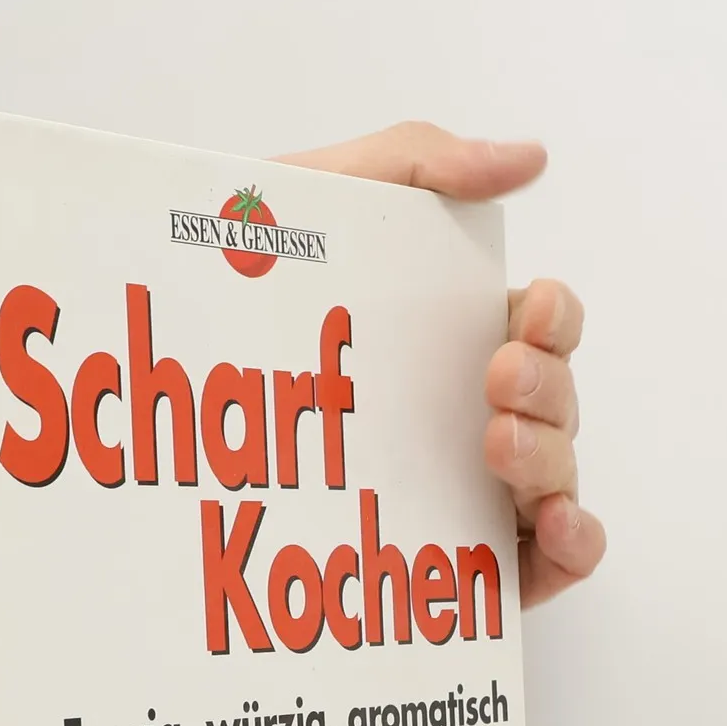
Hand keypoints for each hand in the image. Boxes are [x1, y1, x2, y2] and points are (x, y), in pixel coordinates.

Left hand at [278, 122, 606, 607]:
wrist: (152, 358)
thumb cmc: (241, 278)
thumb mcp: (321, 199)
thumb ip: (420, 162)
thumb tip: (529, 159)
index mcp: (455, 336)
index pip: (543, 327)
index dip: (555, 318)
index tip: (527, 310)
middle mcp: (474, 414)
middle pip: (557, 406)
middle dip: (547, 388)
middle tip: (496, 380)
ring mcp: (468, 492)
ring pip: (556, 480)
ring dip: (550, 460)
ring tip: (497, 447)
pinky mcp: (453, 564)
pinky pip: (542, 566)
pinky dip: (574, 547)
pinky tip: (555, 531)